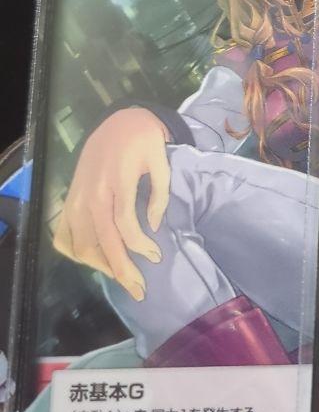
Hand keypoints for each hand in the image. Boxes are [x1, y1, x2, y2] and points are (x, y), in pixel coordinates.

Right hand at [53, 107, 170, 300]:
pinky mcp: (69, 201)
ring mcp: (76, 200)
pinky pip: (64, 236)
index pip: (124, 226)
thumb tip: (153, 225)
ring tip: (123, 277)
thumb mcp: (161, 160)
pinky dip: (76, 253)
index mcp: (116, 183)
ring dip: (101, 265)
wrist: (118, 122)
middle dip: (121, 270)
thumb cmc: (145, 141)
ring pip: (81, 244)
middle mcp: (91, 195)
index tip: (157, 257)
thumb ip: (159, 194)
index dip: (140, 246)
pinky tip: (95, 261)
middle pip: (101, 242)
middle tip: (139, 289)